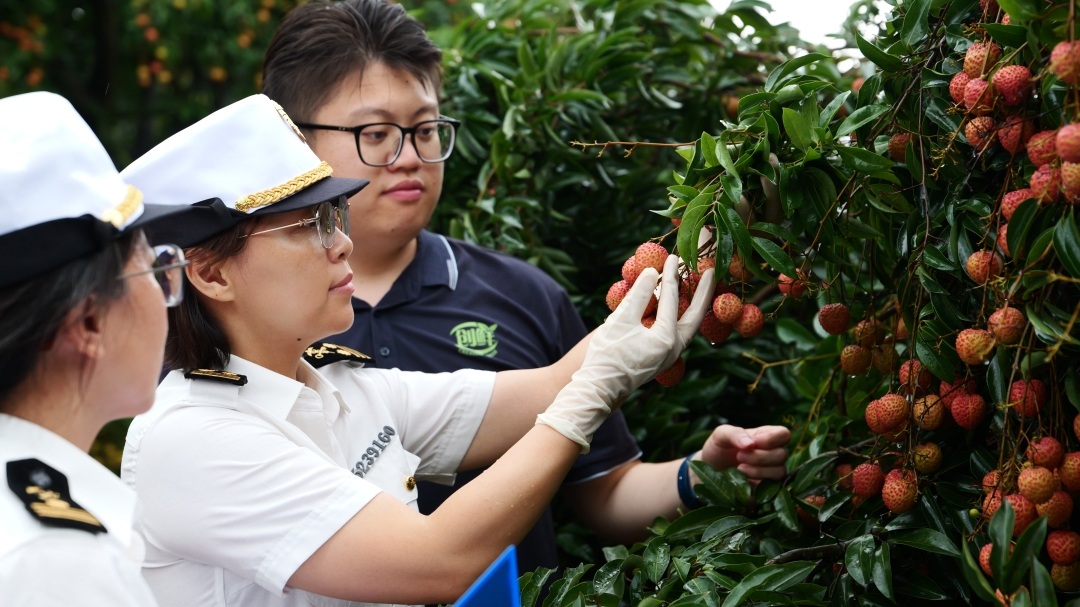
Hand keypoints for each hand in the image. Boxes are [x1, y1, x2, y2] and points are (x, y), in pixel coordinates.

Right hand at [582, 254, 714, 401]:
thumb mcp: (620, 320)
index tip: (673, 257)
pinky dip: (682, 317)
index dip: (671, 276)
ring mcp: (669, 356)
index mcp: (667, 339)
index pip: (672, 300)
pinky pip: (678, 333)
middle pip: (696, 316)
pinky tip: (678, 308)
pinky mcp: (661, 359)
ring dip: (694, 305)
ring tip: (699, 287)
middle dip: (704, 293)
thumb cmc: (607, 355)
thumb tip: (653, 271)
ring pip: (689, 326)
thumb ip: (639, 294)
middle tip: (712, 271)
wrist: (598, 390)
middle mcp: (674, 349)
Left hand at [698, 425, 790, 480]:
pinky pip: (773, 489)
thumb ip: (735, 434)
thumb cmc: (718, 448)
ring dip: (758, 471)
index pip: (784, 434)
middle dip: (759, 457)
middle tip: (739, 457)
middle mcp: (773, 453)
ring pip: (780, 472)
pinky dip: (757, 484)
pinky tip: (743, 480)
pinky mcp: (767, 489)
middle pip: (782, 454)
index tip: (751, 443)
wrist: (710, 471)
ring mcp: (772, 472)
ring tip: (740, 469)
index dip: (770, 439)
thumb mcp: (721, 435)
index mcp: (766, 436)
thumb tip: (750, 444)